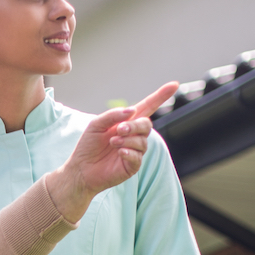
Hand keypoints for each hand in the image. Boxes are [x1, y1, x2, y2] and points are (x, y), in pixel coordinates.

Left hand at [47, 82, 177, 222]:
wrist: (80, 169)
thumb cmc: (88, 146)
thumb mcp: (96, 125)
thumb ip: (112, 115)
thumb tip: (131, 110)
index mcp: (127, 122)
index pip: (147, 107)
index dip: (160, 96)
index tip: (174, 84)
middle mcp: (134, 136)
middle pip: (146, 125)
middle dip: (134, 126)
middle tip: (119, 130)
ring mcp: (135, 151)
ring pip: (142, 141)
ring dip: (127, 140)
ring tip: (112, 142)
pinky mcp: (132, 165)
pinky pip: (138, 156)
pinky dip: (129, 152)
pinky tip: (119, 152)